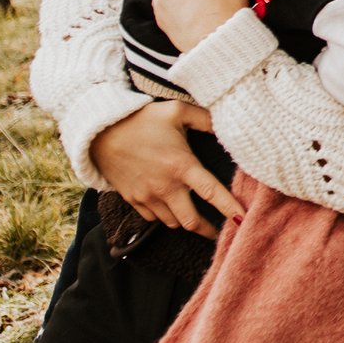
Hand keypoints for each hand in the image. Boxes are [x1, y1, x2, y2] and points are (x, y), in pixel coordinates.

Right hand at [88, 100, 243, 237]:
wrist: (100, 132)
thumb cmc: (142, 120)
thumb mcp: (176, 111)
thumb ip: (205, 118)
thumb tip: (226, 123)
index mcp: (181, 166)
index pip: (211, 193)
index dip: (229, 208)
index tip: (243, 220)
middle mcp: (165, 187)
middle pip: (191, 221)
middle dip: (208, 230)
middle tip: (222, 232)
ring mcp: (147, 196)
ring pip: (172, 223)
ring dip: (186, 223)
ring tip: (198, 219)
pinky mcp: (133, 200)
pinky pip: (153, 219)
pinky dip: (165, 217)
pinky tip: (172, 208)